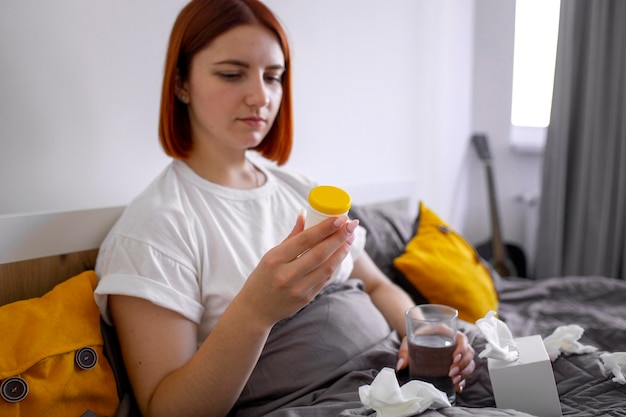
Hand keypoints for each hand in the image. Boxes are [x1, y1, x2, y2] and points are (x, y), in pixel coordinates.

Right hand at [237, 211, 358, 325]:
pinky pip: (326, 279)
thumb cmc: (262, 277)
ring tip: (351, 237)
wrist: (256, 310)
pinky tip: (341, 253)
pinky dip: (335, 264)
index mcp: (275, 259)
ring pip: (327, 268)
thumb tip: (305, 214)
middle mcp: (286, 275)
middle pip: (320, 253)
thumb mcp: (271, 255)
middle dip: (340, 237)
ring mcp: (298, 289)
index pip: (305, 240)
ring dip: (342, 251)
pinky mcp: (306, 299)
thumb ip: (291, 236)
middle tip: (352, 224)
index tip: (340, 218)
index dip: (325, 228)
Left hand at [396, 331, 475, 392]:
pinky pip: (466, 371)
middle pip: (469, 352)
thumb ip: (404, 352)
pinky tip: (458, 386)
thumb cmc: (415, 337)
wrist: (416, 339)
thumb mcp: (408, 341)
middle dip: (463, 364)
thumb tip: (401, 366)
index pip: (462, 338)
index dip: (462, 348)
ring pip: (470, 362)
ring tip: (453, 380)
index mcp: (446, 331)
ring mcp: (458, 352)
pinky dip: (464, 379)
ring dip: (464, 372)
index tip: (454, 358)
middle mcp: (456, 341)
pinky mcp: (457, 363)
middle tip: (451, 373)